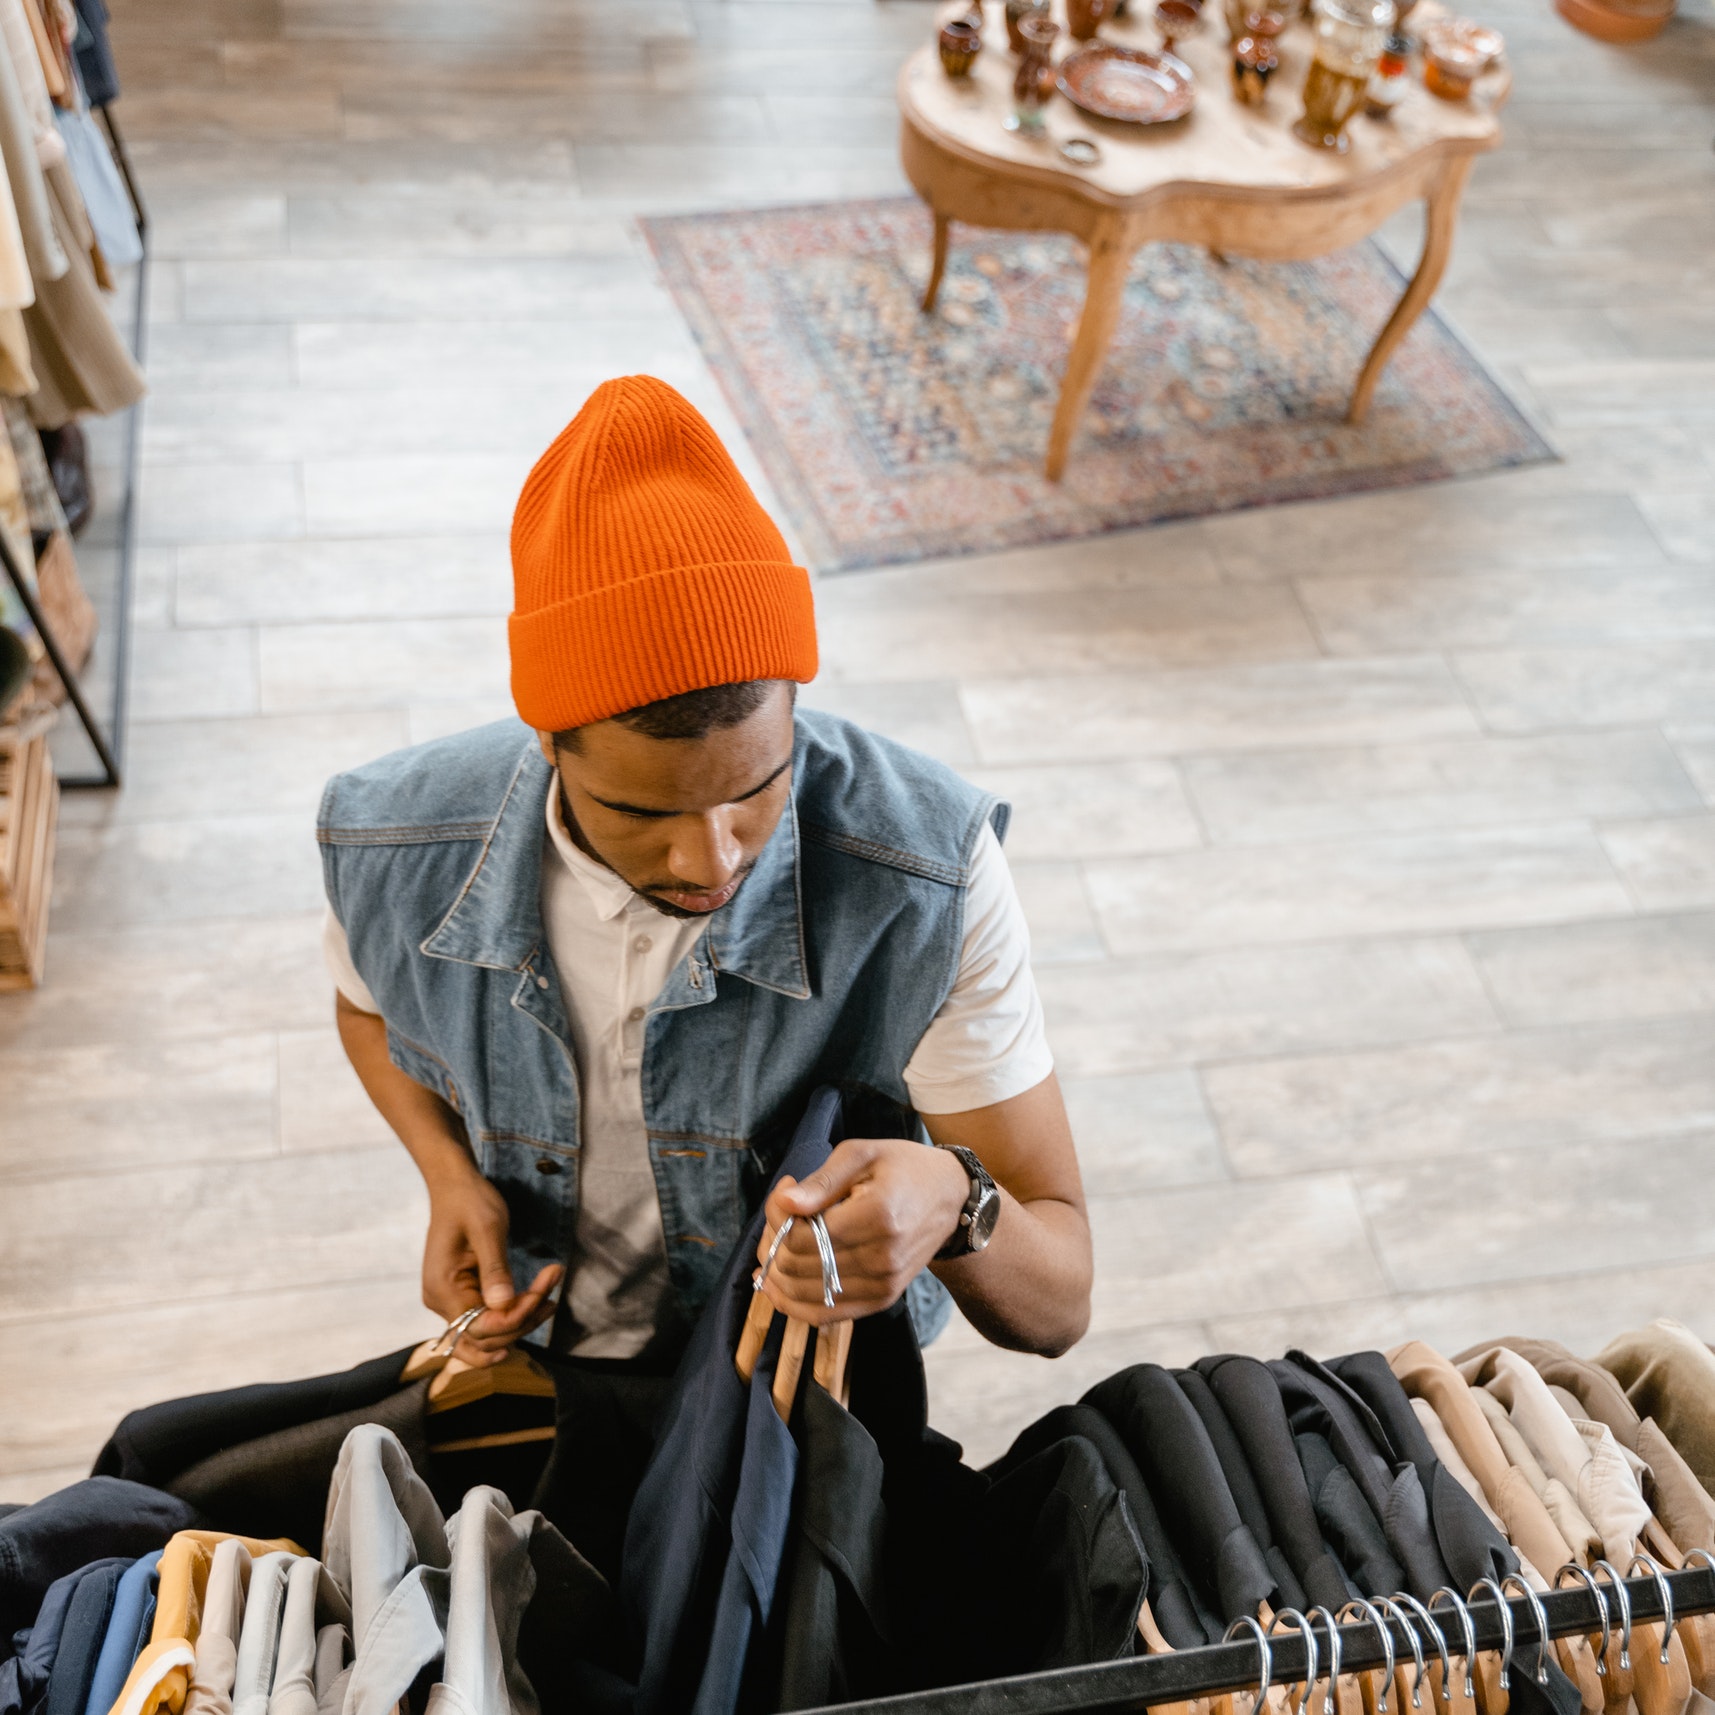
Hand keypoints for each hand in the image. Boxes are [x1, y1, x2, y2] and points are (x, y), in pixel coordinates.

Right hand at [422, 1168, 562, 1365]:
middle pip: (485, 1338)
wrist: (455, 1187)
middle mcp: (441, 1303)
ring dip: (520, 1322)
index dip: (516, 1317)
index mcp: (442, 1289)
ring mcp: (448, 1302)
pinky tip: (534, 1303)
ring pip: (487, 1334)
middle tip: (553, 1290)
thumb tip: (504, 1306)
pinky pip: (485, 1320)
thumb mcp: (488, 1229)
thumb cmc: (471, 1202)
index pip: (480, 1327)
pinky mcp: (461, 1296)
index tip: (545, 1292)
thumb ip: (495, 1269)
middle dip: (523, 1320)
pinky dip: (511, 1315)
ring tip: (551, 1299)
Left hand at [754, 1138, 971, 1324]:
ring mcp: (884, 1284)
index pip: (804, 1236)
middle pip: (800, 1267)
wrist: (950, 1198)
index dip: (778, 1216)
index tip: (784, 1192)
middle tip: (780, 1215)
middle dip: (773, 1241)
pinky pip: (826, 1314)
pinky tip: (776, 1285)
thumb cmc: (903, 1168)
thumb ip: (822, 1181)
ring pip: (806, 1294)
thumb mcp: (863, 1154)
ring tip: (777, 1243)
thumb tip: (785, 1202)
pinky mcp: (882, 1299)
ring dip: (778, 1273)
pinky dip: (794, 1303)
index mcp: (878, 1216)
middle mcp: (883, 1258)